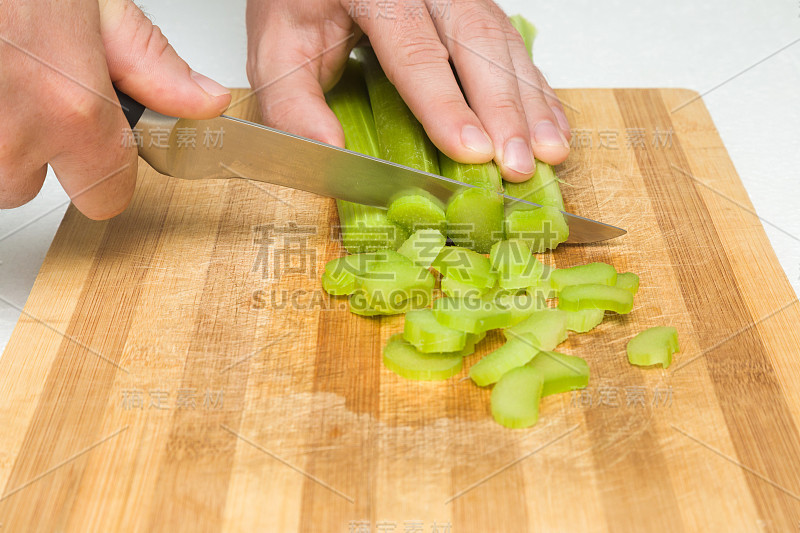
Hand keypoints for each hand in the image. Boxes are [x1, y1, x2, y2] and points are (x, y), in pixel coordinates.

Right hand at [0, 0, 230, 218]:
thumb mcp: (91, 2)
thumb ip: (149, 62)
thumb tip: (202, 101)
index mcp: (70, 109)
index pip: (107, 198)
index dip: (105, 174)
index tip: (97, 148)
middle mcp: (9, 138)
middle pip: (26, 184)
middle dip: (28, 145)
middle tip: (22, 83)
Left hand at [246, 0, 570, 181]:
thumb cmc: (301, 4)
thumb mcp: (276, 50)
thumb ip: (293, 103)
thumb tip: (330, 153)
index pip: (414, 49)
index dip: (445, 104)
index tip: (472, 150)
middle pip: (476, 42)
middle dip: (504, 110)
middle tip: (518, 165)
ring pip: (503, 43)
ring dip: (531, 103)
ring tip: (548, 152)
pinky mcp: (475, 6)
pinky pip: (513, 45)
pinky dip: (536, 89)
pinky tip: (550, 124)